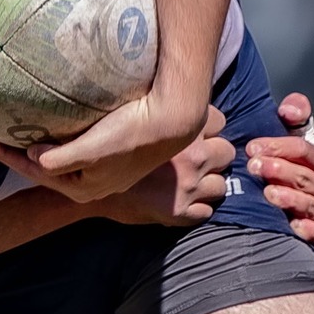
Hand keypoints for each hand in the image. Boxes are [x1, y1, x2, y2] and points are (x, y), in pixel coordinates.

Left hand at [0, 88, 223, 203]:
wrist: (173, 120)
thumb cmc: (134, 135)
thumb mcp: (95, 150)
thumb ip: (61, 159)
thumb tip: (33, 158)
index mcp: (81, 187)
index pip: (30, 171)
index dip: (3, 154)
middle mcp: (88, 181)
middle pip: (39, 165)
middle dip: (14, 148)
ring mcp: (98, 167)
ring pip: (54, 154)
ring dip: (33, 140)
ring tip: (10, 124)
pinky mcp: (107, 150)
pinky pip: (69, 143)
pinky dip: (52, 133)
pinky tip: (45, 118)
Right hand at [93, 114, 233, 225]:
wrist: (88, 188)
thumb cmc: (108, 154)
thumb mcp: (131, 123)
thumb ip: (157, 114)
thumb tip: (160, 101)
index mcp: (183, 132)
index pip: (218, 122)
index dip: (210, 128)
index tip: (199, 133)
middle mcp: (192, 158)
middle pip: (226, 153)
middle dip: (215, 156)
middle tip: (200, 159)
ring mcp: (188, 186)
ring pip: (220, 185)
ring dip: (210, 184)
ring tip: (194, 182)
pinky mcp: (180, 211)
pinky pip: (205, 212)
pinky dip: (197, 209)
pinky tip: (185, 204)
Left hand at [245, 90, 313, 246]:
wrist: (296, 214)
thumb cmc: (289, 172)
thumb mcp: (292, 143)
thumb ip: (293, 118)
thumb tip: (289, 108)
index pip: (305, 149)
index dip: (280, 146)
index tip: (252, 147)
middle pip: (306, 176)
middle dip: (281, 170)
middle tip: (254, 166)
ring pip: (310, 203)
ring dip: (290, 198)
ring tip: (268, 194)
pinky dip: (306, 229)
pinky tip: (292, 226)